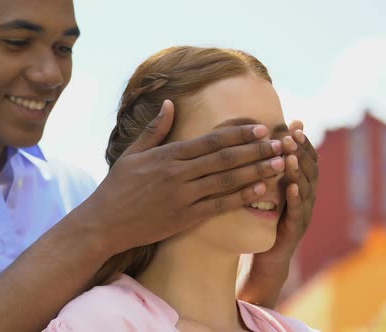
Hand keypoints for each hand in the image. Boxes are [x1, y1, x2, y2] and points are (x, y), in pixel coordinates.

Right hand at [82, 100, 285, 254]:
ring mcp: (183, 197)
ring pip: (227, 181)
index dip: (239, 133)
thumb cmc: (117, 187)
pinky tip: (260, 190)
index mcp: (167, 155)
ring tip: (280, 163)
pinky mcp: (185, 218)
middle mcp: (178, 174)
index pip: (211, 140)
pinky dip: (241, 197)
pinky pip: (219, 206)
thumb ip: (154, 129)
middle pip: (225, 158)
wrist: (105, 223)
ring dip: (256, 171)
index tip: (261, 128)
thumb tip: (169, 103)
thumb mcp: (132, 153)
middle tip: (281, 143)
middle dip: (257, 150)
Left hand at [237, 120, 317, 308]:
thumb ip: (267, 167)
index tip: (294, 125)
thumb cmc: (265, 217)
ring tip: (291, 157)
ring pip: (306, 188)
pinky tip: (291, 188)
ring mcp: (303, 213)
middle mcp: (306, 196)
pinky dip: (295, 198)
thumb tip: (255, 140)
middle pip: (309, 169)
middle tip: (292, 136)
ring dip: (299, 171)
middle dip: (301, 151)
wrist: (267, 254)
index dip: (302, 142)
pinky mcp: (295, 229)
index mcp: (299, 184)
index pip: (305, 158)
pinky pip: (297, 212)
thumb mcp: (266, 188)